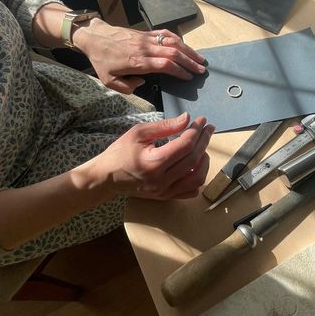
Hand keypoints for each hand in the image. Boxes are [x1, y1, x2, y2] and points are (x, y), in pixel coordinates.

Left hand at [73, 19, 205, 92]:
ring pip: (172, 42)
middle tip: (201, 69)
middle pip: (173, 53)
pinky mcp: (145, 33)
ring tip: (199, 58)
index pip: (165, 65)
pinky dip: (177, 40)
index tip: (189, 77)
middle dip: (190, 62)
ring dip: (188, 50)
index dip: (180, 71)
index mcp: (138, 62)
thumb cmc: (102, 60)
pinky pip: (165, 34)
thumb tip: (142, 83)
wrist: (94, 38)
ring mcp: (146, 39)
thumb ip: (127, 87)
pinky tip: (184, 46)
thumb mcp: (109, 81)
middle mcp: (145, 49)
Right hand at [86, 113, 213, 199]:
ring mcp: (164, 191)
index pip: (184, 145)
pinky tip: (196, 165)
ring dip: (204, 161)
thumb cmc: (120, 152)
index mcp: (153, 162)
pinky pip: (190, 191)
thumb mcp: (138, 133)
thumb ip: (164, 126)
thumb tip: (187, 119)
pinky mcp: (165, 197)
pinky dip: (198, 178)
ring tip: (203, 147)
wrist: (106, 177)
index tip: (202, 120)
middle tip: (208, 128)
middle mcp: (161, 180)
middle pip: (193, 159)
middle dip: (204, 141)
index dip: (196, 131)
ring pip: (196, 178)